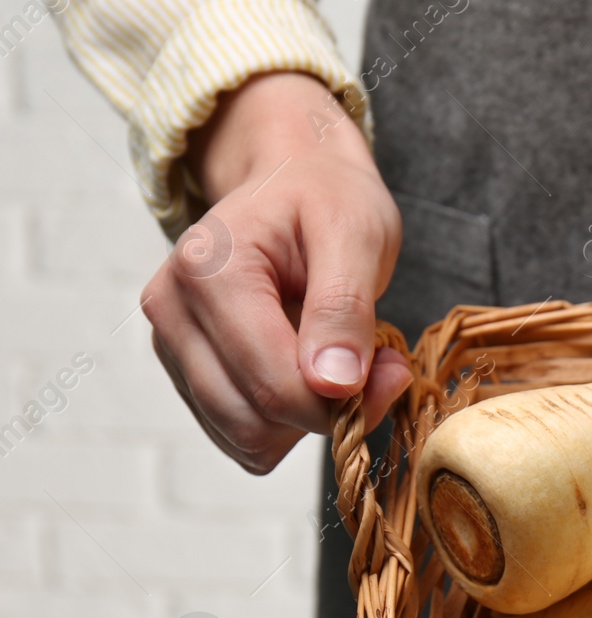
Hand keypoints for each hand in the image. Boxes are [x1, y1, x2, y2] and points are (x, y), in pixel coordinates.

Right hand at [141, 72, 410, 473]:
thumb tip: (333, 384)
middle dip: (328, 412)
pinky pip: (239, 434)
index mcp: (208, 271)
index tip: (394, 372)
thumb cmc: (327, 197)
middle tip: (376, 366)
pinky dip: (285, 422)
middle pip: (256, 420)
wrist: (294, 179)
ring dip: (306, 421)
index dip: (346, 401)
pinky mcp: (184, 368)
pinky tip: (310, 375)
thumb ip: (344, 307)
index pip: (274, 384)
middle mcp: (171, 309)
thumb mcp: (358, 234)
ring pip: (245, 438)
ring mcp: (170, 343)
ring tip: (341, 363)